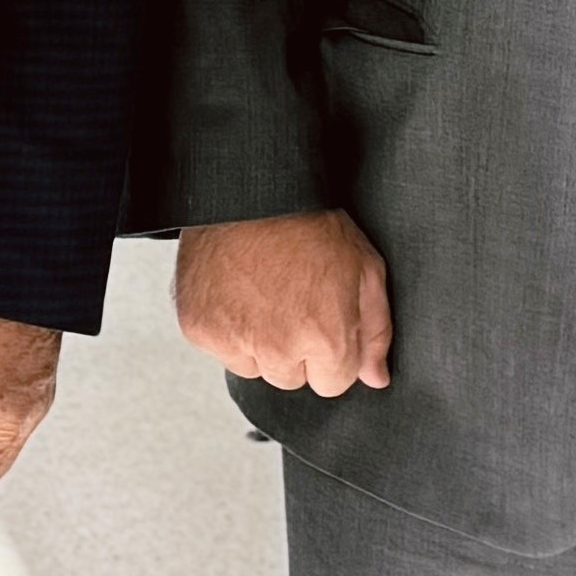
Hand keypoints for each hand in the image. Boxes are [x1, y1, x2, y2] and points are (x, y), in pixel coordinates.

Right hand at [174, 211, 391, 394]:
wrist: (254, 192)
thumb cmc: (312, 223)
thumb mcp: (365, 270)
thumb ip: (375, 332)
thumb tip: (376, 378)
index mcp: (326, 339)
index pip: (332, 383)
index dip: (330, 350)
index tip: (322, 318)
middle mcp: (278, 349)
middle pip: (291, 378)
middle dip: (294, 348)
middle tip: (291, 299)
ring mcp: (233, 340)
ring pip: (253, 367)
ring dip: (258, 343)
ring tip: (262, 293)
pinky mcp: (199, 328)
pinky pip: (220, 348)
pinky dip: (226, 327)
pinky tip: (237, 291)